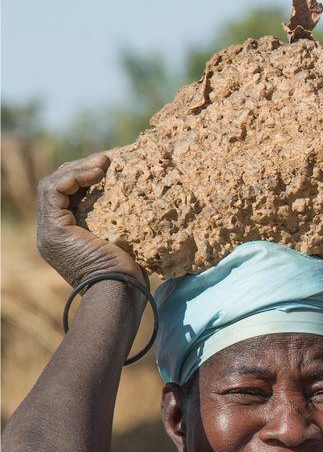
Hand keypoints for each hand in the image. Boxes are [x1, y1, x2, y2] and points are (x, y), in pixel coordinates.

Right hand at [35, 153, 145, 287]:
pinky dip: (73, 176)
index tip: (112, 166)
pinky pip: (53, 190)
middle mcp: (54, 233)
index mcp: (68, 236)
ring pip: (52, 185)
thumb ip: (120, 225)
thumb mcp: (125, 243)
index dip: (86, 178)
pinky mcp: (53, 228)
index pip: (68, 197)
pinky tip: (97, 172)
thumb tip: (144, 206)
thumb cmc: (130, 275)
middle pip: (58, 189)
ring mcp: (49, 231)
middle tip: (107, 158)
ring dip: (78, 168)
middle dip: (81, 169)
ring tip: (103, 161)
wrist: (120, 292)